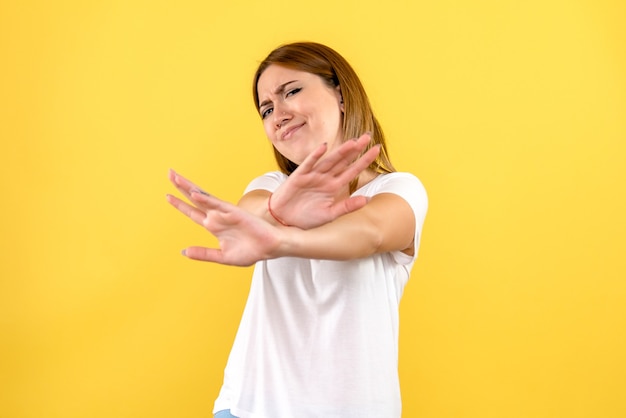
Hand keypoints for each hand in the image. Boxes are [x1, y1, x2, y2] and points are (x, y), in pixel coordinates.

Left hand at [167, 170, 281, 265]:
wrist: (270, 248)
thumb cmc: (250, 251)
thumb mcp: (222, 256)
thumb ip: (203, 253)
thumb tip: (184, 252)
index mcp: (214, 226)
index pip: (193, 212)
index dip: (180, 204)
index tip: (167, 196)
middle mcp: (217, 217)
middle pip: (195, 199)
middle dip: (181, 187)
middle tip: (170, 173)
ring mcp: (225, 213)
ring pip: (203, 197)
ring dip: (189, 188)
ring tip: (176, 177)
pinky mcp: (234, 212)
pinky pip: (217, 204)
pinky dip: (206, 199)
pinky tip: (194, 194)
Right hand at [269, 133, 380, 228]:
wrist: (283, 220)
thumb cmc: (305, 218)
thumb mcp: (329, 215)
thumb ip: (347, 207)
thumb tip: (367, 200)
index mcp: (333, 186)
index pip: (352, 170)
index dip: (364, 160)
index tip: (376, 149)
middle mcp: (325, 178)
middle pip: (343, 161)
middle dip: (355, 149)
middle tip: (368, 136)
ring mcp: (312, 176)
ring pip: (329, 160)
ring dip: (340, 151)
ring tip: (353, 142)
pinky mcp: (298, 177)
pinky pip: (308, 164)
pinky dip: (315, 156)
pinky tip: (323, 147)